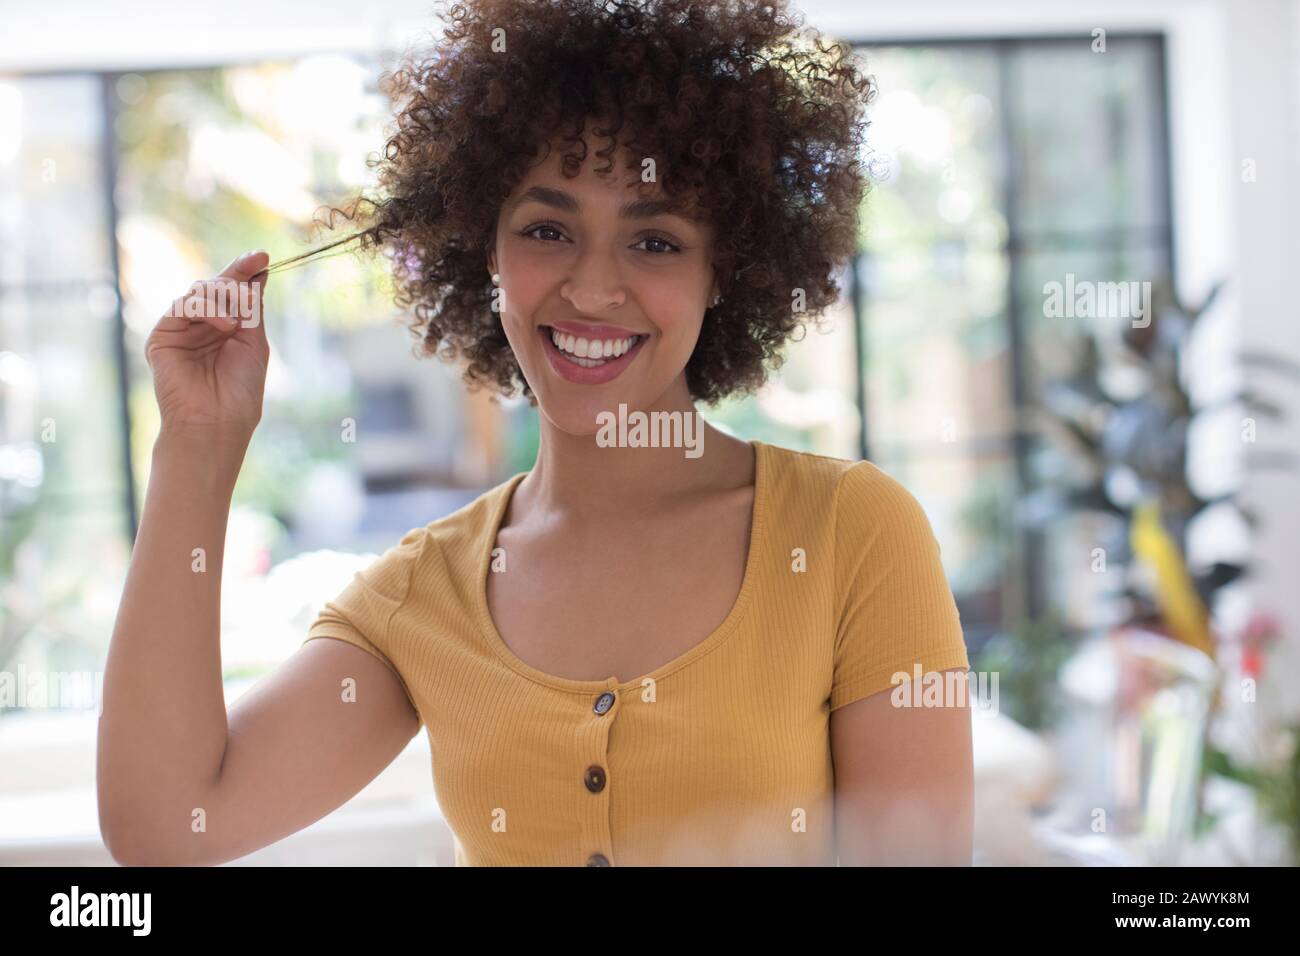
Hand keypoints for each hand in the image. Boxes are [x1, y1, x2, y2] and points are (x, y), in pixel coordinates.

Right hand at [145, 251, 270, 439]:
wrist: (217, 423)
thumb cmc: (239, 392)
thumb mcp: (254, 343)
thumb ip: (251, 309)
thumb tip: (257, 273)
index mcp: (225, 329)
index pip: (234, 293)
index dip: (246, 272)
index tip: (262, 257)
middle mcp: (202, 326)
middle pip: (216, 287)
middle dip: (237, 273)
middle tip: (255, 262)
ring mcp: (181, 330)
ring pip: (199, 291)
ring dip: (224, 295)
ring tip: (241, 318)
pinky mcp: (162, 336)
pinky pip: (182, 306)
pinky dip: (207, 308)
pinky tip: (226, 325)